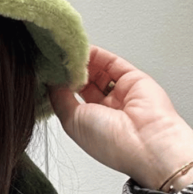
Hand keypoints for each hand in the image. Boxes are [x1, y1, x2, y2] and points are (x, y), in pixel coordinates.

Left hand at [48, 45, 192, 190]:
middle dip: (68, 72)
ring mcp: (120, 93)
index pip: (71, 100)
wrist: (146, 142)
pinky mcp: (133, 78)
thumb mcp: (72, 121)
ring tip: (65, 53)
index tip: (46, 74)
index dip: (59, 86)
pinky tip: (81, 50)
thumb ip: (59, 99)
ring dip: (81, 62)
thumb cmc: (111, 143)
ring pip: (97, 71)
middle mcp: (106, 110)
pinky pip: (112, 62)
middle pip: (83, 83)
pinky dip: (96, 54)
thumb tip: (51, 82)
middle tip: (54, 60)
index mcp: (90, 125)